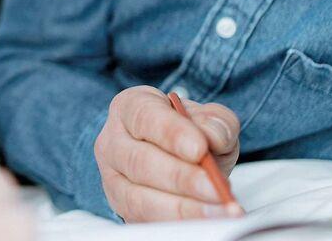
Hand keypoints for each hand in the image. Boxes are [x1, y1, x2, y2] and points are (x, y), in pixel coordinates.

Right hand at [95, 86, 242, 221]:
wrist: (177, 157)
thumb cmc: (188, 133)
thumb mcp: (208, 119)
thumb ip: (216, 122)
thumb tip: (214, 137)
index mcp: (130, 108)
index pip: (145, 117)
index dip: (172, 134)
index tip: (200, 148)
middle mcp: (113, 142)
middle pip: (139, 161)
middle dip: (181, 177)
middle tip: (215, 187)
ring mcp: (112, 178)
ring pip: (138, 197)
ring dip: (182, 207)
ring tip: (218, 207)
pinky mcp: (121, 207)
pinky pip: (145, 220)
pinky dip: (178, 222)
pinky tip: (205, 219)